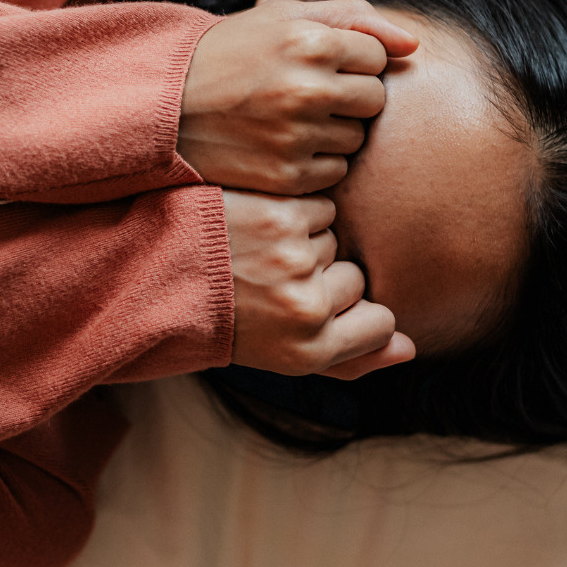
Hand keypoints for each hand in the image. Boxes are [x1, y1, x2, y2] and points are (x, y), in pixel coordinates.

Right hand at [180, 0, 418, 195]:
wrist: (164, 104)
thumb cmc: (231, 54)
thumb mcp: (283, 18)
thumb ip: (354, 20)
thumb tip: (413, 46)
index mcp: (309, 42)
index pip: (377, 58)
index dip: (351, 61)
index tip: (316, 64)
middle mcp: (306, 89)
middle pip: (374, 101)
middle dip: (349, 96)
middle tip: (305, 92)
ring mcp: (296, 137)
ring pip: (356, 139)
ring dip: (334, 131)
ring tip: (290, 118)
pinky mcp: (285, 176)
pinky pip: (334, 174)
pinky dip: (316, 163)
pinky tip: (282, 146)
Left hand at [222, 189, 415, 379]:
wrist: (155, 273)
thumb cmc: (224, 318)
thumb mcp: (282, 356)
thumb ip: (350, 360)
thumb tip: (411, 349)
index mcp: (309, 351)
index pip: (381, 323)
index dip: (351, 312)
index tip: (309, 309)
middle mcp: (307, 309)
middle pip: (357, 279)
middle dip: (321, 274)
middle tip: (267, 280)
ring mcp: (298, 259)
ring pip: (337, 238)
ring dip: (306, 238)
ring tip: (257, 252)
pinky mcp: (284, 216)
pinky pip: (320, 206)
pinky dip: (295, 210)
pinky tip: (259, 224)